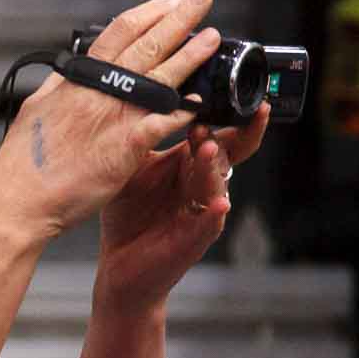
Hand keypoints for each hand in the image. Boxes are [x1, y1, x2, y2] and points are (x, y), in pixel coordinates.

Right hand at [0, 0, 223, 238]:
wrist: (19, 200)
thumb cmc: (23, 163)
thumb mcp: (36, 109)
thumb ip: (60, 86)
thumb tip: (70, 67)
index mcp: (77, 81)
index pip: (118, 33)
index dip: (148, 13)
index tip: (169, 2)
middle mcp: (98, 92)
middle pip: (147, 44)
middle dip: (179, 18)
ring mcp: (113, 118)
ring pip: (162, 76)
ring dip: (191, 54)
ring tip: (213, 38)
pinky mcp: (126, 147)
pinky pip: (164, 122)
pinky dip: (184, 109)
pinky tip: (203, 101)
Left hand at [94, 103, 268, 314]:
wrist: (119, 266)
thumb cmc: (128, 215)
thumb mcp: (131, 170)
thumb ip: (141, 139)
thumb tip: (136, 99)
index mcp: (190, 166)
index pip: (217, 134)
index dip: (227, 115)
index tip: (227, 92)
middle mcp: (202, 186)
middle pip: (228, 154)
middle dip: (237, 133)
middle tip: (239, 112)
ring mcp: (203, 212)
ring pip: (217, 184)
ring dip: (214, 166)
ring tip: (207, 148)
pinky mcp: (195, 239)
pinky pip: (210, 224)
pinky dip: (215, 214)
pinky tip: (219, 204)